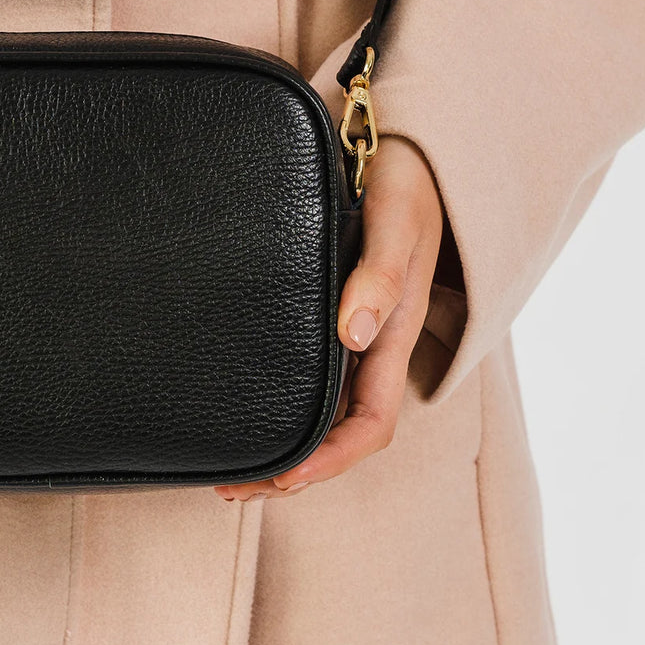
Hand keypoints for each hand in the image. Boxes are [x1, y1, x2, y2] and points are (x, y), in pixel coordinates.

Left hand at [215, 134, 444, 502]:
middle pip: (341, 433)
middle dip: (294, 471)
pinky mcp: (337, 315)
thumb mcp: (398, 225)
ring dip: (285, 448)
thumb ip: (378, 276)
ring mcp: (357, 335)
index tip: (280, 479)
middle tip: (231, 488)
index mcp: (393, 336)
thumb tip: (354, 333)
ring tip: (230, 469)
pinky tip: (247, 410)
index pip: (370, 423)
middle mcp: (374, 346)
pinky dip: (283, 408)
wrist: (414, 156)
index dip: (329, 460)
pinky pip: (314, 379)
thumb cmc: (409, 186)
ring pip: (325, 412)